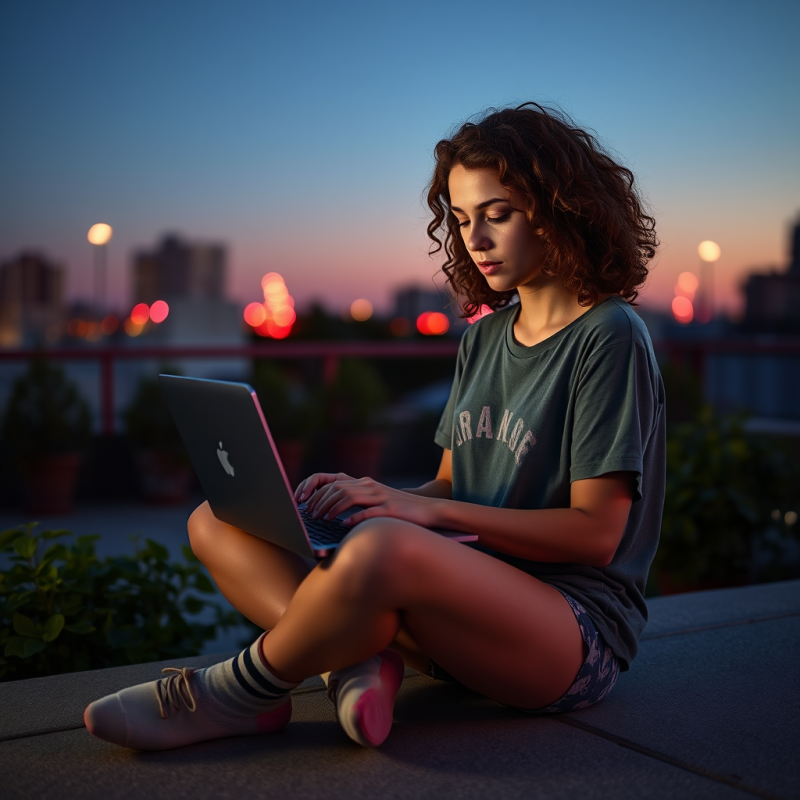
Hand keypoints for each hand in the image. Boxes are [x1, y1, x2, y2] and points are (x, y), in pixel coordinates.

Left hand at [294, 473, 440, 528]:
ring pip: (348, 497)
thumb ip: (357, 498)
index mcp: (365, 483)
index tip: (302, 500)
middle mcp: (370, 486)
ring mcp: (380, 497)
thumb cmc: (399, 508)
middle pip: (337, 488)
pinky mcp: (389, 509)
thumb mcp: (375, 498)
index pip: (333, 480)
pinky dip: (353, 518)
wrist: (428, 509)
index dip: (314, 489)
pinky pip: (368, 513)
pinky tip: (343, 526)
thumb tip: (331, 507)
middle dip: (319, 501)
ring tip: (321, 520)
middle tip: (309, 515)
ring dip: (331, 509)